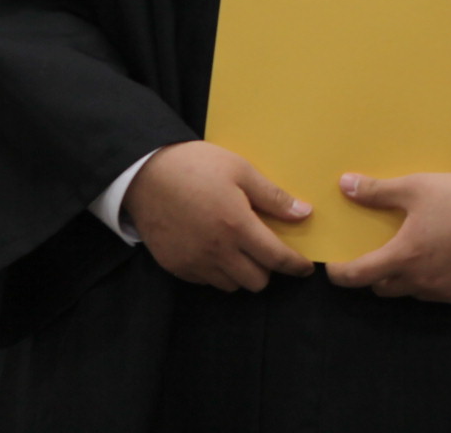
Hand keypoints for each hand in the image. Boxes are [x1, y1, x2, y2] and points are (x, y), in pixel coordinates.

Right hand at [123, 141, 315, 291]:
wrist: (145, 174)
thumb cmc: (197, 166)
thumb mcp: (240, 170)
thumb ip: (273, 196)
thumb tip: (304, 213)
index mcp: (236, 226)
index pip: (276, 259)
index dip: (295, 266)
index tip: (306, 267)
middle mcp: (217, 251)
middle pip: (256, 281)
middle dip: (268, 269)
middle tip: (266, 249)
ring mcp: (194, 262)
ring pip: (232, 285)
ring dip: (242, 272)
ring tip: (239, 249)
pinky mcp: (176, 267)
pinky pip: (206, 281)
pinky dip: (217, 272)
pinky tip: (215, 249)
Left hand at [321, 171, 450, 303]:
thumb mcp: (417, 187)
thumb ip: (378, 191)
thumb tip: (344, 185)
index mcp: (405, 255)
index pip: (359, 276)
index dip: (340, 275)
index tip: (334, 268)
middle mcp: (421, 281)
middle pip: (383, 288)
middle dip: (376, 273)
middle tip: (383, 252)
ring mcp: (444, 292)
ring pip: (411, 292)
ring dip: (406, 278)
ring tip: (417, 253)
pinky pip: (438, 294)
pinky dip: (433, 282)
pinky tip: (444, 259)